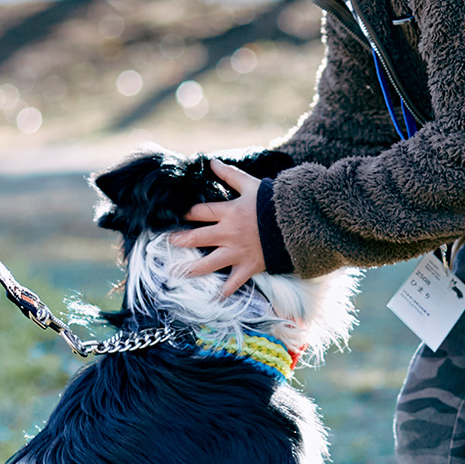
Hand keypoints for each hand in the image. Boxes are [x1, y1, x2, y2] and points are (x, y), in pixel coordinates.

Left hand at [172, 160, 265, 296]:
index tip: (171, 217)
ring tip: (175, 273)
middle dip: (180, 240)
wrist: (298, 224)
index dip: (184, 214)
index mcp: (228, 212)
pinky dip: (224, 293)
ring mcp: (237, 252)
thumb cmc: (274, 203)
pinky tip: (212, 301)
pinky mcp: (248, 267)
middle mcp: (228, 234)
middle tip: (166, 243)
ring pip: (208, 263)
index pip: (199, 212)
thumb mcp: (251, 185)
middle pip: (197, 238)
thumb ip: (230, 175)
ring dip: (190, 269)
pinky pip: (233, 283)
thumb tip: (211, 162)